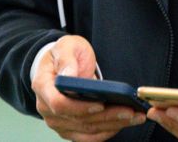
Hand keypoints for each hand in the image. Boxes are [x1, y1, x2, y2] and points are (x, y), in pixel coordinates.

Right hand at [32, 35, 146, 140]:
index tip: (101, 103)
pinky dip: (108, 131)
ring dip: (112, 125)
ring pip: (87, 130)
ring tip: (134, 117)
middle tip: (130, 111)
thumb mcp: (66, 46)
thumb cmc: (65, 54)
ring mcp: (58, 122)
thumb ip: (67, 59)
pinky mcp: (69, 129)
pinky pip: (89, 136)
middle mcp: (47, 108)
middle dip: (106, 117)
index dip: (80, 107)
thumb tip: (69, 75)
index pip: (59, 104)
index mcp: (43, 86)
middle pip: (78, 120)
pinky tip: (124, 123)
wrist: (62, 65)